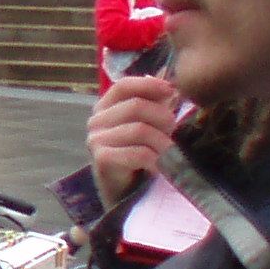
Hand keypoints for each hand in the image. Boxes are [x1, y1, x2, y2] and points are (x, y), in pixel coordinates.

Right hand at [88, 73, 180, 209]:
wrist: (125, 194)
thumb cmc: (138, 157)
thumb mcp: (147, 125)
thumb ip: (155, 102)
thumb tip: (170, 73)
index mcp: (105, 108)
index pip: (123, 86)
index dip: (149, 85)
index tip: (172, 92)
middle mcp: (96, 121)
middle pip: (136, 106)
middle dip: (163, 118)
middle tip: (173, 132)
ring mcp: (96, 141)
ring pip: (140, 130)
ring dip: (163, 143)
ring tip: (170, 154)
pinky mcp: (101, 160)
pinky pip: (138, 153)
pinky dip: (156, 160)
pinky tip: (159, 167)